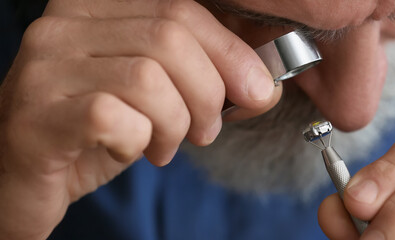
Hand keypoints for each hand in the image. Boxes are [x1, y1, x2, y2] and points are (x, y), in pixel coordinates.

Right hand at [0, 0, 279, 237]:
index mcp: (98, 6)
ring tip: (165, 144)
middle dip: (208, 92)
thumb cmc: (98, 128)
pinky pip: (115, 118)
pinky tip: (132, 150)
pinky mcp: (36, 115)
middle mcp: (64, 23)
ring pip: (148, 79)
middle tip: (205, 129)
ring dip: (175, 123)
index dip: (232, 52)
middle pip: (170, 38)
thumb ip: (207, 76)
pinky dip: (140, 141)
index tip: (256, 91)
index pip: (182, 9)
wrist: (25, 173)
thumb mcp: (158, 92)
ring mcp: (45, 66)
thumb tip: (264, 85)